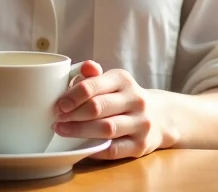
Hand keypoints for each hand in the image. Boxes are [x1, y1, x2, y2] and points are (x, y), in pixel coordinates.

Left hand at [53, 62, 176, 160]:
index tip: (58, 105)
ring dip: (80, 131)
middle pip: (98, 107)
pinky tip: (82, 147)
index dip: (72, 96)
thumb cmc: (124, 96)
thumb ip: (94, 76)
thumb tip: (83, 67)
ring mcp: (140, 123)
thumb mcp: (112, 80)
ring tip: (62, 131)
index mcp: (123, 79)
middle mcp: (135, 100)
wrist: (160, 116)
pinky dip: (96, 149)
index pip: (93, 85)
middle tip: (57, 119)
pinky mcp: (141, 145)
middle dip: (73, 114)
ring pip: (106, 129)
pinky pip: (114, 149)